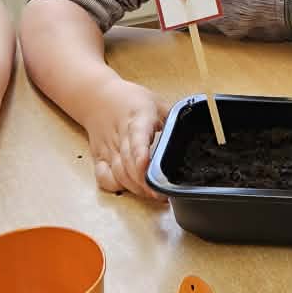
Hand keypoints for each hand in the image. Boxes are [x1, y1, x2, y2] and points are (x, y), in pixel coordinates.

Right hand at [81, 77, 167, 198]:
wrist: (98, 97)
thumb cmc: (130, 100)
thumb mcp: (157, 103)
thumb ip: (174, 119)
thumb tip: (193, 133)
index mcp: (137, 118)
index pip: (137, 138)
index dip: (141, 154)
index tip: (146, 166)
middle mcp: (120, 135)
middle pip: (129, 163)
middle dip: (144, 182)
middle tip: (162, 194)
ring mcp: (109, 148)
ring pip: (118, 174)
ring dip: (135, 188)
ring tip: (152, 195)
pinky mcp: (99, 157)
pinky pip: (104, 178)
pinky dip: (116, 187)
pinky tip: (130, 188)